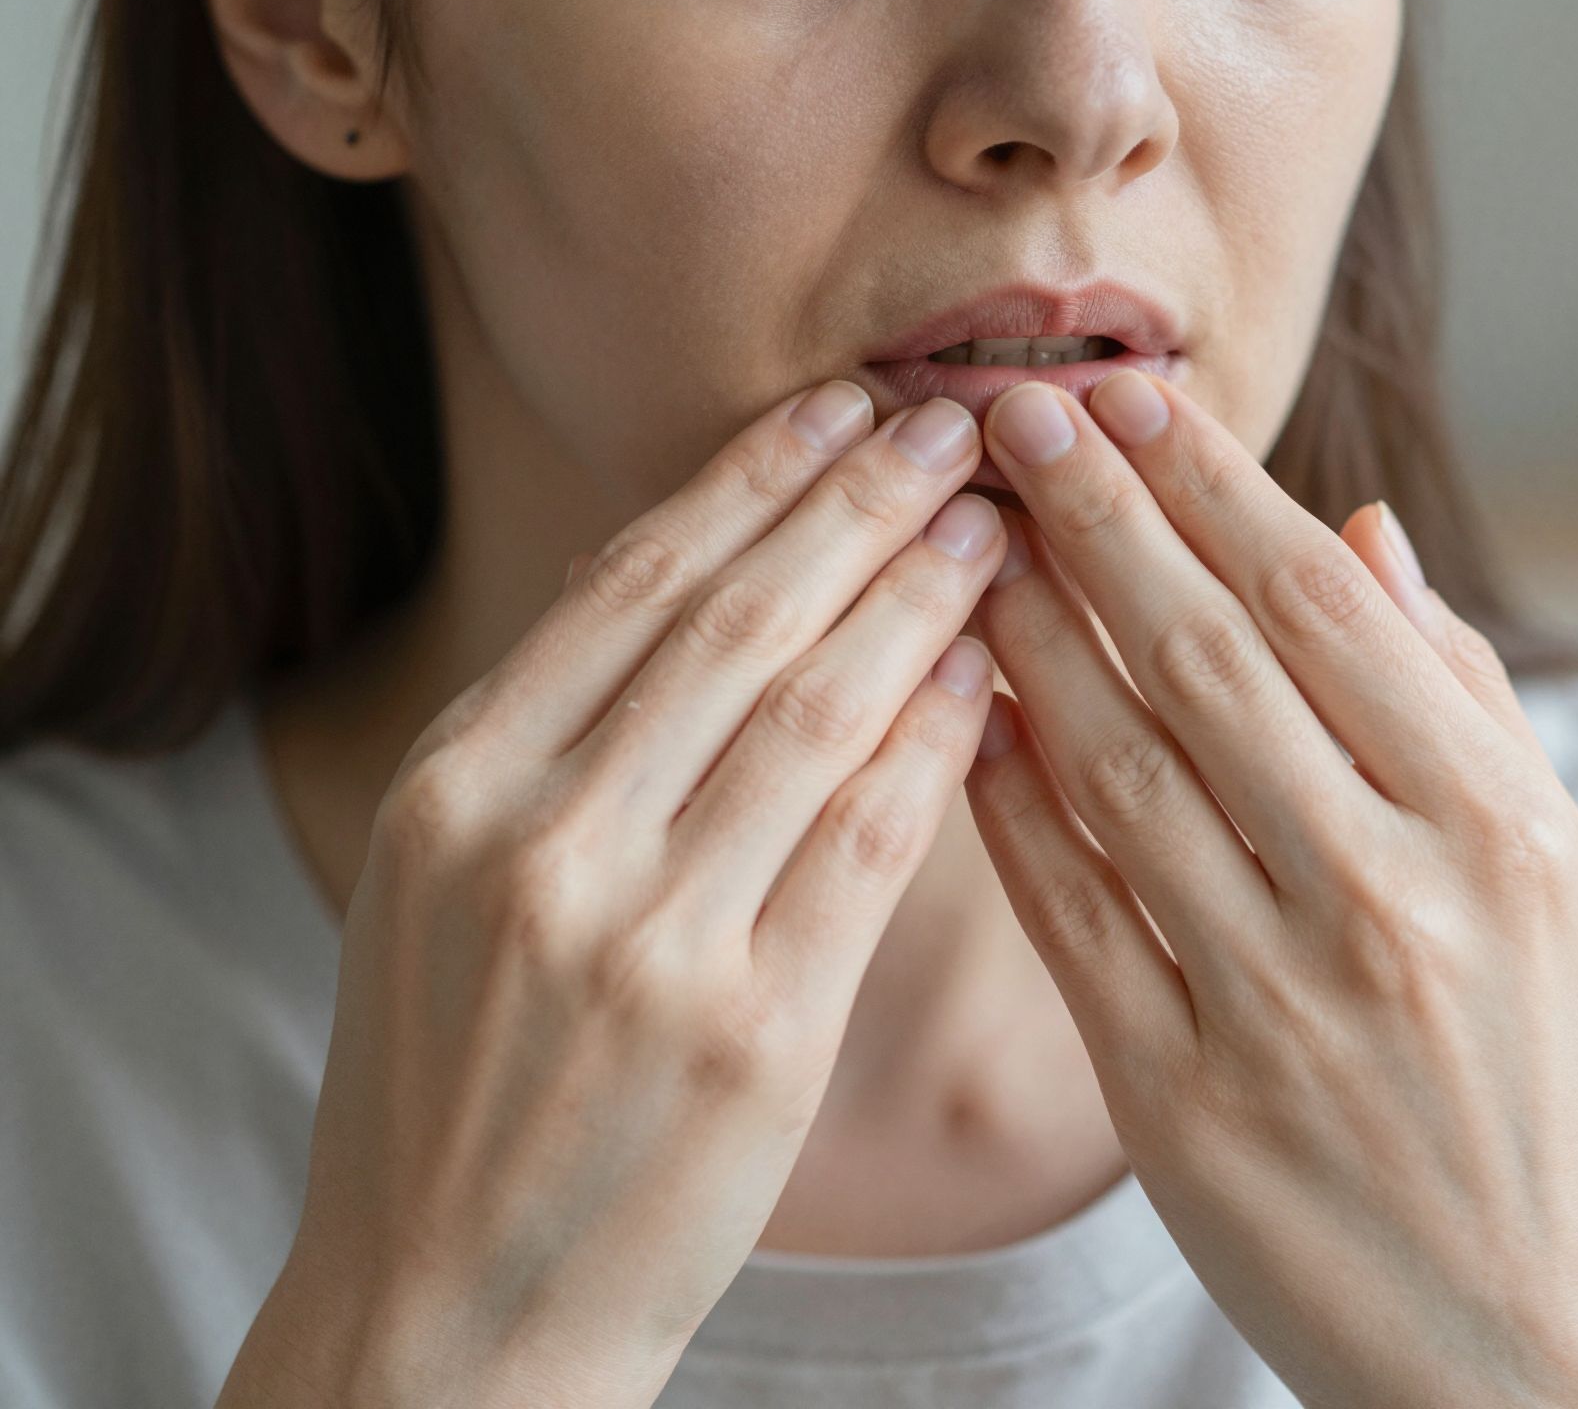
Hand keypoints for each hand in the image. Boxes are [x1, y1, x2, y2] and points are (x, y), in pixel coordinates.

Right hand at [220, 381, 1009, 1408]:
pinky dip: (933, 745)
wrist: (447, 1310)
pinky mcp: (745, 1033)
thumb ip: (561, 753)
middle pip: (731, 621)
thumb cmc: (458, 1093)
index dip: (750, 480)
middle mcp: (536, 839)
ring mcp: (639, 937)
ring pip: (808, 711)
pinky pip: (862, 844)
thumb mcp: (454, 894)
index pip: (630, 586)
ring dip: (915, 598)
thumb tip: (716, 604)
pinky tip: (989, 675)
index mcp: (456, 786)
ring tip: (992, 520)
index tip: (838, 406)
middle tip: (949, 420)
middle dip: (854, 502)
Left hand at [960, 371, 1577, 1408]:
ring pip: (1118, 766)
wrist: (1535, 1353)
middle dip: (1095, 515)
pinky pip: (1069, 909)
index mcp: (1501, 829)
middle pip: (1207, 659)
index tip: (1127, 396)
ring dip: (1026, 634)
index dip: (1210, 486)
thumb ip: (1465, 702)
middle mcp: (1389, 900)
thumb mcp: (1572, 886)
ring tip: (960, 534)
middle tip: (1010, 412)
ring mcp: (1276, 1001)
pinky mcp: (1176, 1097)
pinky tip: (959, 707)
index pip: (1324, 608)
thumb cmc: (1563, 1099)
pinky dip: (1008, 797)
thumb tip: (1362, 534)